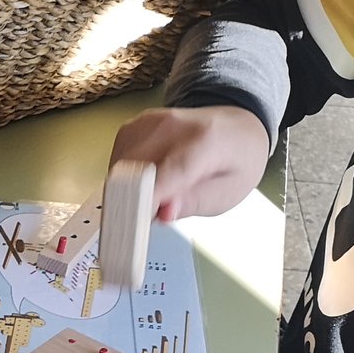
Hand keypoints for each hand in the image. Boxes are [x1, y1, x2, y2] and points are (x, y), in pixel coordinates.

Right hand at [110, 105, 272, 222]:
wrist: (237, 127)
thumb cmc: (235, 161)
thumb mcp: (229, 192)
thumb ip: (196, 202)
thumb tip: (164, 212)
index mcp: (205, 140)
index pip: (165, 174)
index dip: (144, 204)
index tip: (132, 230)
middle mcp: (172, 124)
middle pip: (133, 173)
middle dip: (134, 203)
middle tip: (156, 214)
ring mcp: (148, 122)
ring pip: (118, 171)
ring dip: (128, 192)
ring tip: (159, 194)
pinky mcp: (133, 126)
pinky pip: (116, 163)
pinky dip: (125, 180)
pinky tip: (147, 180)